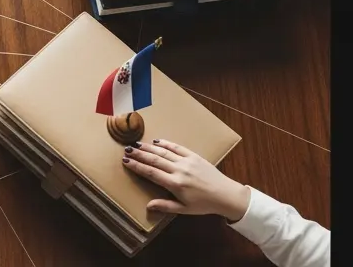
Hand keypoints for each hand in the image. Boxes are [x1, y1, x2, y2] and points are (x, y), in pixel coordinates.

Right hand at [121, 139, 251, 221]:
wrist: (225, 195)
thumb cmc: (204, 205)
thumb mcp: (184, 210)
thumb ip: (165, 206)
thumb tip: (148, 206)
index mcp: (175, 184)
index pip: (151, 173)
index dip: (137, 166)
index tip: (126, 161)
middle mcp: (179, 170)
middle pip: (155, 160)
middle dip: (139, 154)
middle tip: (127, 150)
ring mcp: (187, 161)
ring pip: (164, 152)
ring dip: (149, 147)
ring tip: (136, 144)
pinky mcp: (194, 156)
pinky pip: (177, 147)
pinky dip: (166, 143)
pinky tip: (156, 141)